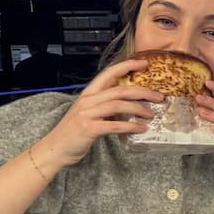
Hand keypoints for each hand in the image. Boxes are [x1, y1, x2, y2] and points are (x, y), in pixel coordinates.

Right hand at [36, 58, 163, 170]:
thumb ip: (106, 107)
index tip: (145, 64)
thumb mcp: (90, 114)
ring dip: (139, 109)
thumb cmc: (74, 132)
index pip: (109, 73)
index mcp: (89, 94)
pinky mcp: (88, 129)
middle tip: (160, 97)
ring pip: (118, 105)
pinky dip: (131, 126)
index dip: (127, 66)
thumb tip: (130, 105)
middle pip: (120, 90)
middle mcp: (87, 100)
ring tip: (152, 114)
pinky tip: (142, 128)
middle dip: (143, 92)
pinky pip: (114, 125)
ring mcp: (87, 114)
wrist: (54, 149)